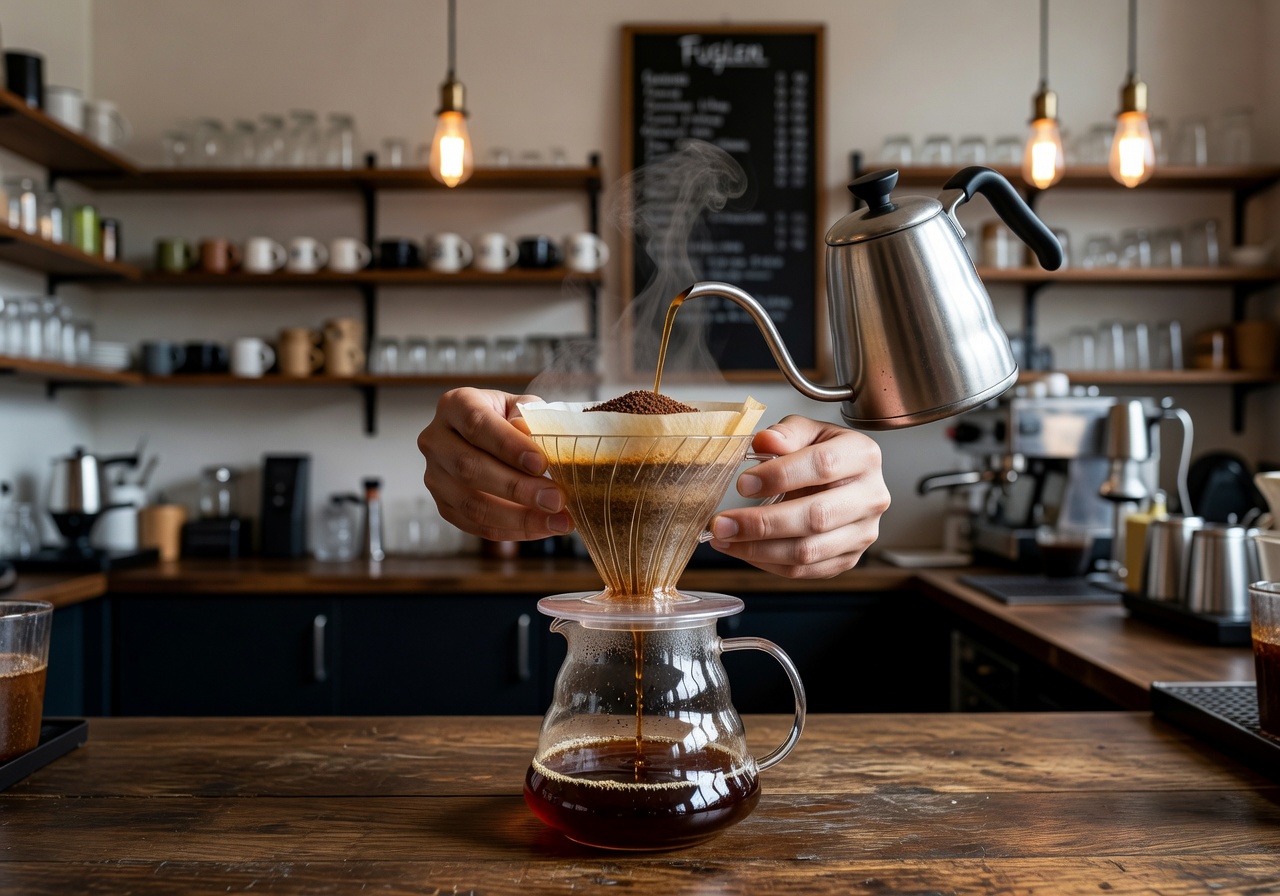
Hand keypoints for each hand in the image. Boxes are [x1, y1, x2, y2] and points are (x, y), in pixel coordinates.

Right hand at [417, 388, 572, 540]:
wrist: (497, 438)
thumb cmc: (513, 419)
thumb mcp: (525, 407)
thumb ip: (530, 417)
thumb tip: (529, 433)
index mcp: (456, 405)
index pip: (476, 424)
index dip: (508, 446)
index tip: (541, 464)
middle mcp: (436, 440)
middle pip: (468, 467)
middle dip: (517, 488)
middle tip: (556, 499)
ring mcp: (435, 476)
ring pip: (470, 504)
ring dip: (518, 517)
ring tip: (557, 520)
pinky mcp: (444, 505)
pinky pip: (475, 525)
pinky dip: (512, 530)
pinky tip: (542, 526)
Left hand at [707, 415, 889, 577]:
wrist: (845, 479)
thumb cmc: (823, 452)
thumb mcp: (807, 431)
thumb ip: (786, 433)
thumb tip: (765, 442)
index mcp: (863, 456)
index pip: (822, 466)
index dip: (780, 475)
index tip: (742, 483)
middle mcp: (871, 497)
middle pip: (816, 517)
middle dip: (762, 523)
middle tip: (722, 523)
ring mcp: (863, 533)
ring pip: (808, 551)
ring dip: (758, 549)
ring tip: (724, 538)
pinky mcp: (848, 558)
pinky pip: (805, 570)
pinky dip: (767, 563)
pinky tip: (742, 550)